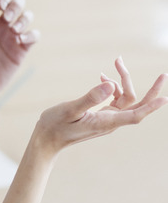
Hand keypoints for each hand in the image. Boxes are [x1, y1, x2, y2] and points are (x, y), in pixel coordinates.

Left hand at [0, 0, 38, 104]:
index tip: (1, 8)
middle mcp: (0, 26)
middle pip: (16, 4)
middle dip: (16, 5)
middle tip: (7, 18)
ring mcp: (11, 38)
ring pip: (27, 18)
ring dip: (24, 19)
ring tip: (15, 31)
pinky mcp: (21, 51)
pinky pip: (33, 36)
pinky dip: (31, 35)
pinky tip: (21, 41)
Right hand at [35, 59, 167, 153]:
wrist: (47, 139)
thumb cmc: (55, 126)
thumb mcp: (70, 109)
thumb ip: (90, 98)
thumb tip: (110, 85)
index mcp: (106, 122)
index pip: (135, 115)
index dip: (151, 106)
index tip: (165, 98)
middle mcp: (110, 121)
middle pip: (137, 105)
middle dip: (150, 90)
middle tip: (163, 75)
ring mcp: (107, 119)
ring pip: (126, 99)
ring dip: (124, 82)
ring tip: (116, 63)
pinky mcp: (101, 116)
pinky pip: (116, 100)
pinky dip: (113, 87)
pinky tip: (102, 78)